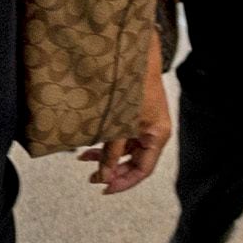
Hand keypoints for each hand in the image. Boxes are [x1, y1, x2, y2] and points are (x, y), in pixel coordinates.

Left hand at [75, 32, 170, 192]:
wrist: (134, 53)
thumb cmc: (133, 84)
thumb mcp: (119, 124)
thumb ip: (111, 152)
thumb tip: (104, 176)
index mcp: (157, 135)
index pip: (143, 170)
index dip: (123, 182)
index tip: (104, 188)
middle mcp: (154, 131)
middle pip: (135, 161)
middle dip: (113, 169)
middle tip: (92, 177)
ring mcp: (145, 122)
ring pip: (125, 148)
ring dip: (106, 154)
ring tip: (85, 157)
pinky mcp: (135, 113)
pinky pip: (122, 134)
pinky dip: (107, 140)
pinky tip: (91, 141)